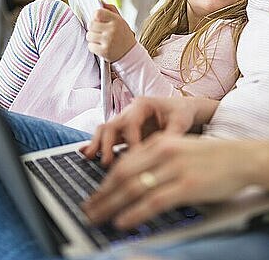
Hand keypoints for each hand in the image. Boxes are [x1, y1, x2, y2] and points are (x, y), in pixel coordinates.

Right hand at [82, 96, 211, 164]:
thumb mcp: (181, 121)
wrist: (181, 110)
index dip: (131, 140)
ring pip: (104, 130)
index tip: (136, 157)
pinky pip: (106, 137)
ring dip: (97, 144)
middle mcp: (129, 111)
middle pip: (111, 125)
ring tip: (91, 159)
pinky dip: (96, 145)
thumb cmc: (181, 113)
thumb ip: (173, 134)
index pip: (131, 122)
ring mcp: (124, 121)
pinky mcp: (123, 132)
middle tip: (107, 162)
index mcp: (143, 104)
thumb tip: (165, 152)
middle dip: (106, 143)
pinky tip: (87, 155)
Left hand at [83, 133, 253, 228]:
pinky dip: (134, 213)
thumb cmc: (213, 156)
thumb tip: (134, 178)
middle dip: (101, 196)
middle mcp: (164, 152)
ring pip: (133, 188)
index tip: (94, 196)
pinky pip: (153, 202)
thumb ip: (157, 159)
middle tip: (87, 210)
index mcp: (160, 142)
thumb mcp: (181, 148)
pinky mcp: (187, 186)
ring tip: (97, 218)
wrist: (243, 158)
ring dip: (110, 206)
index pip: (123, 163)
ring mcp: (175, 169)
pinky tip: (122, 222)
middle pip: (122, 176)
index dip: (104, 182)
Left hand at [86, 4, 135, 61]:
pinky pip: (90, 46)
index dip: (95, 16)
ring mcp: (108, 41)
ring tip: (100, 39)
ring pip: (89, 35)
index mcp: (116, 20)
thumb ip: (111, 10)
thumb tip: (101, 1)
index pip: (97, 13)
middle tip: (99, 31)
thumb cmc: (123, 36)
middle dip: (93, 28)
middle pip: (91, 24)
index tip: (98, 20)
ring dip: (92, 38)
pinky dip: (93, 47)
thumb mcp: (121, 20)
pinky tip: (101, 46)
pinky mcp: (104, 51)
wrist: (131, 53)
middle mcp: (112, 30)